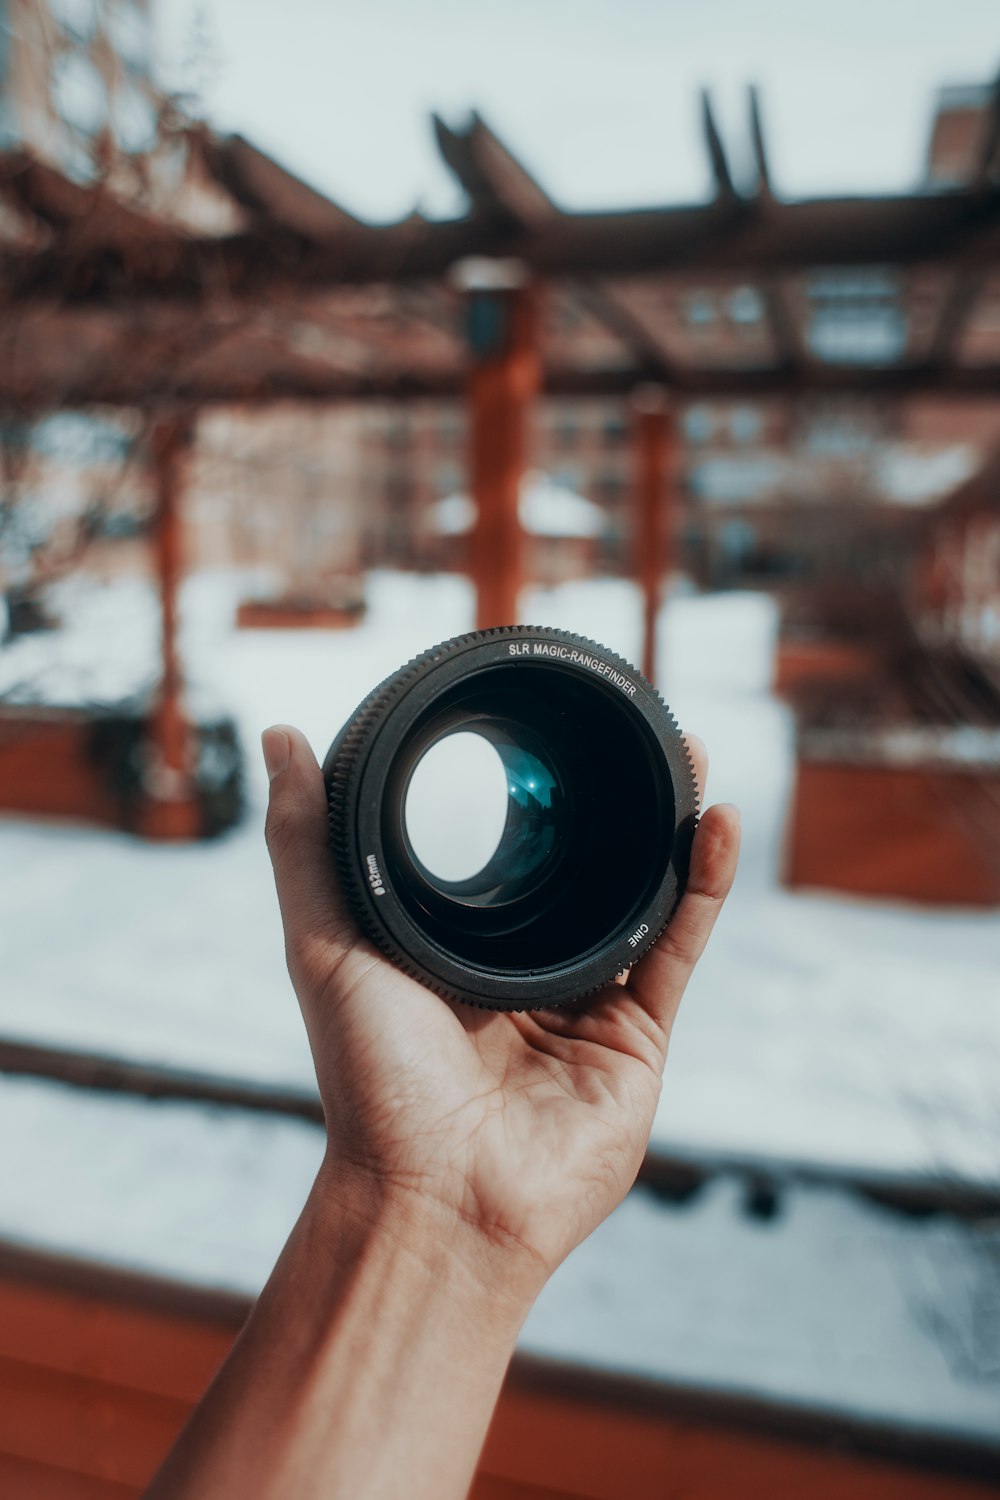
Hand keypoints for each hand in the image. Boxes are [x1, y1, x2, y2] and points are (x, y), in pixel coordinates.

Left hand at [262, 723, 739, 1302]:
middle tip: (637, 731)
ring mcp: (586, 1008)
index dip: (533, 794)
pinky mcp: (637, 1041)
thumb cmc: (370, 1083)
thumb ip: (305, 844)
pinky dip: (704, 888)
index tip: (547, 728)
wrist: (435, 1200)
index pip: (505, 856)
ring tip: (689, 756)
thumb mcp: (325, 944)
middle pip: (585, 871)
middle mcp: (525, 975)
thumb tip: (282, 740)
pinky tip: (716, 826)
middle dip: (616, 801)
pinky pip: (676, 950)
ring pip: (641, 900)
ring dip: (671, 829)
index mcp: (457, 953)